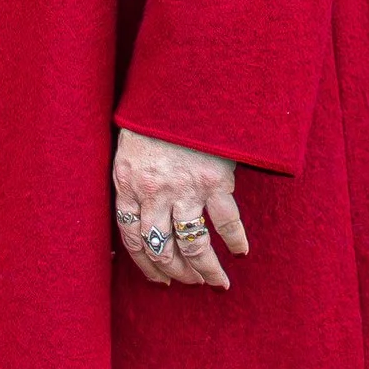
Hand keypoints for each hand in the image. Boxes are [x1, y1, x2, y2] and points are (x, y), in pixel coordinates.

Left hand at [112, 129, 248, 292]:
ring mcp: (186, 189)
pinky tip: (240, 252)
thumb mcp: (129, 146)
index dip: (144, 263)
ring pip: (193, 244)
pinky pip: (226, 222)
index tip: (156, 277)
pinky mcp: (216, 181)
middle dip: (174, 272)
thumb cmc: (154, 114)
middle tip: (186, 282)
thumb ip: (131, 177)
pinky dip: (235, 241)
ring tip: (214, 283)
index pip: (132, 237)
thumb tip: (135, 212)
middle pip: (162, 248)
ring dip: (205, 270)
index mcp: (128, 182)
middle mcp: (155, 192)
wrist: (184, 85)